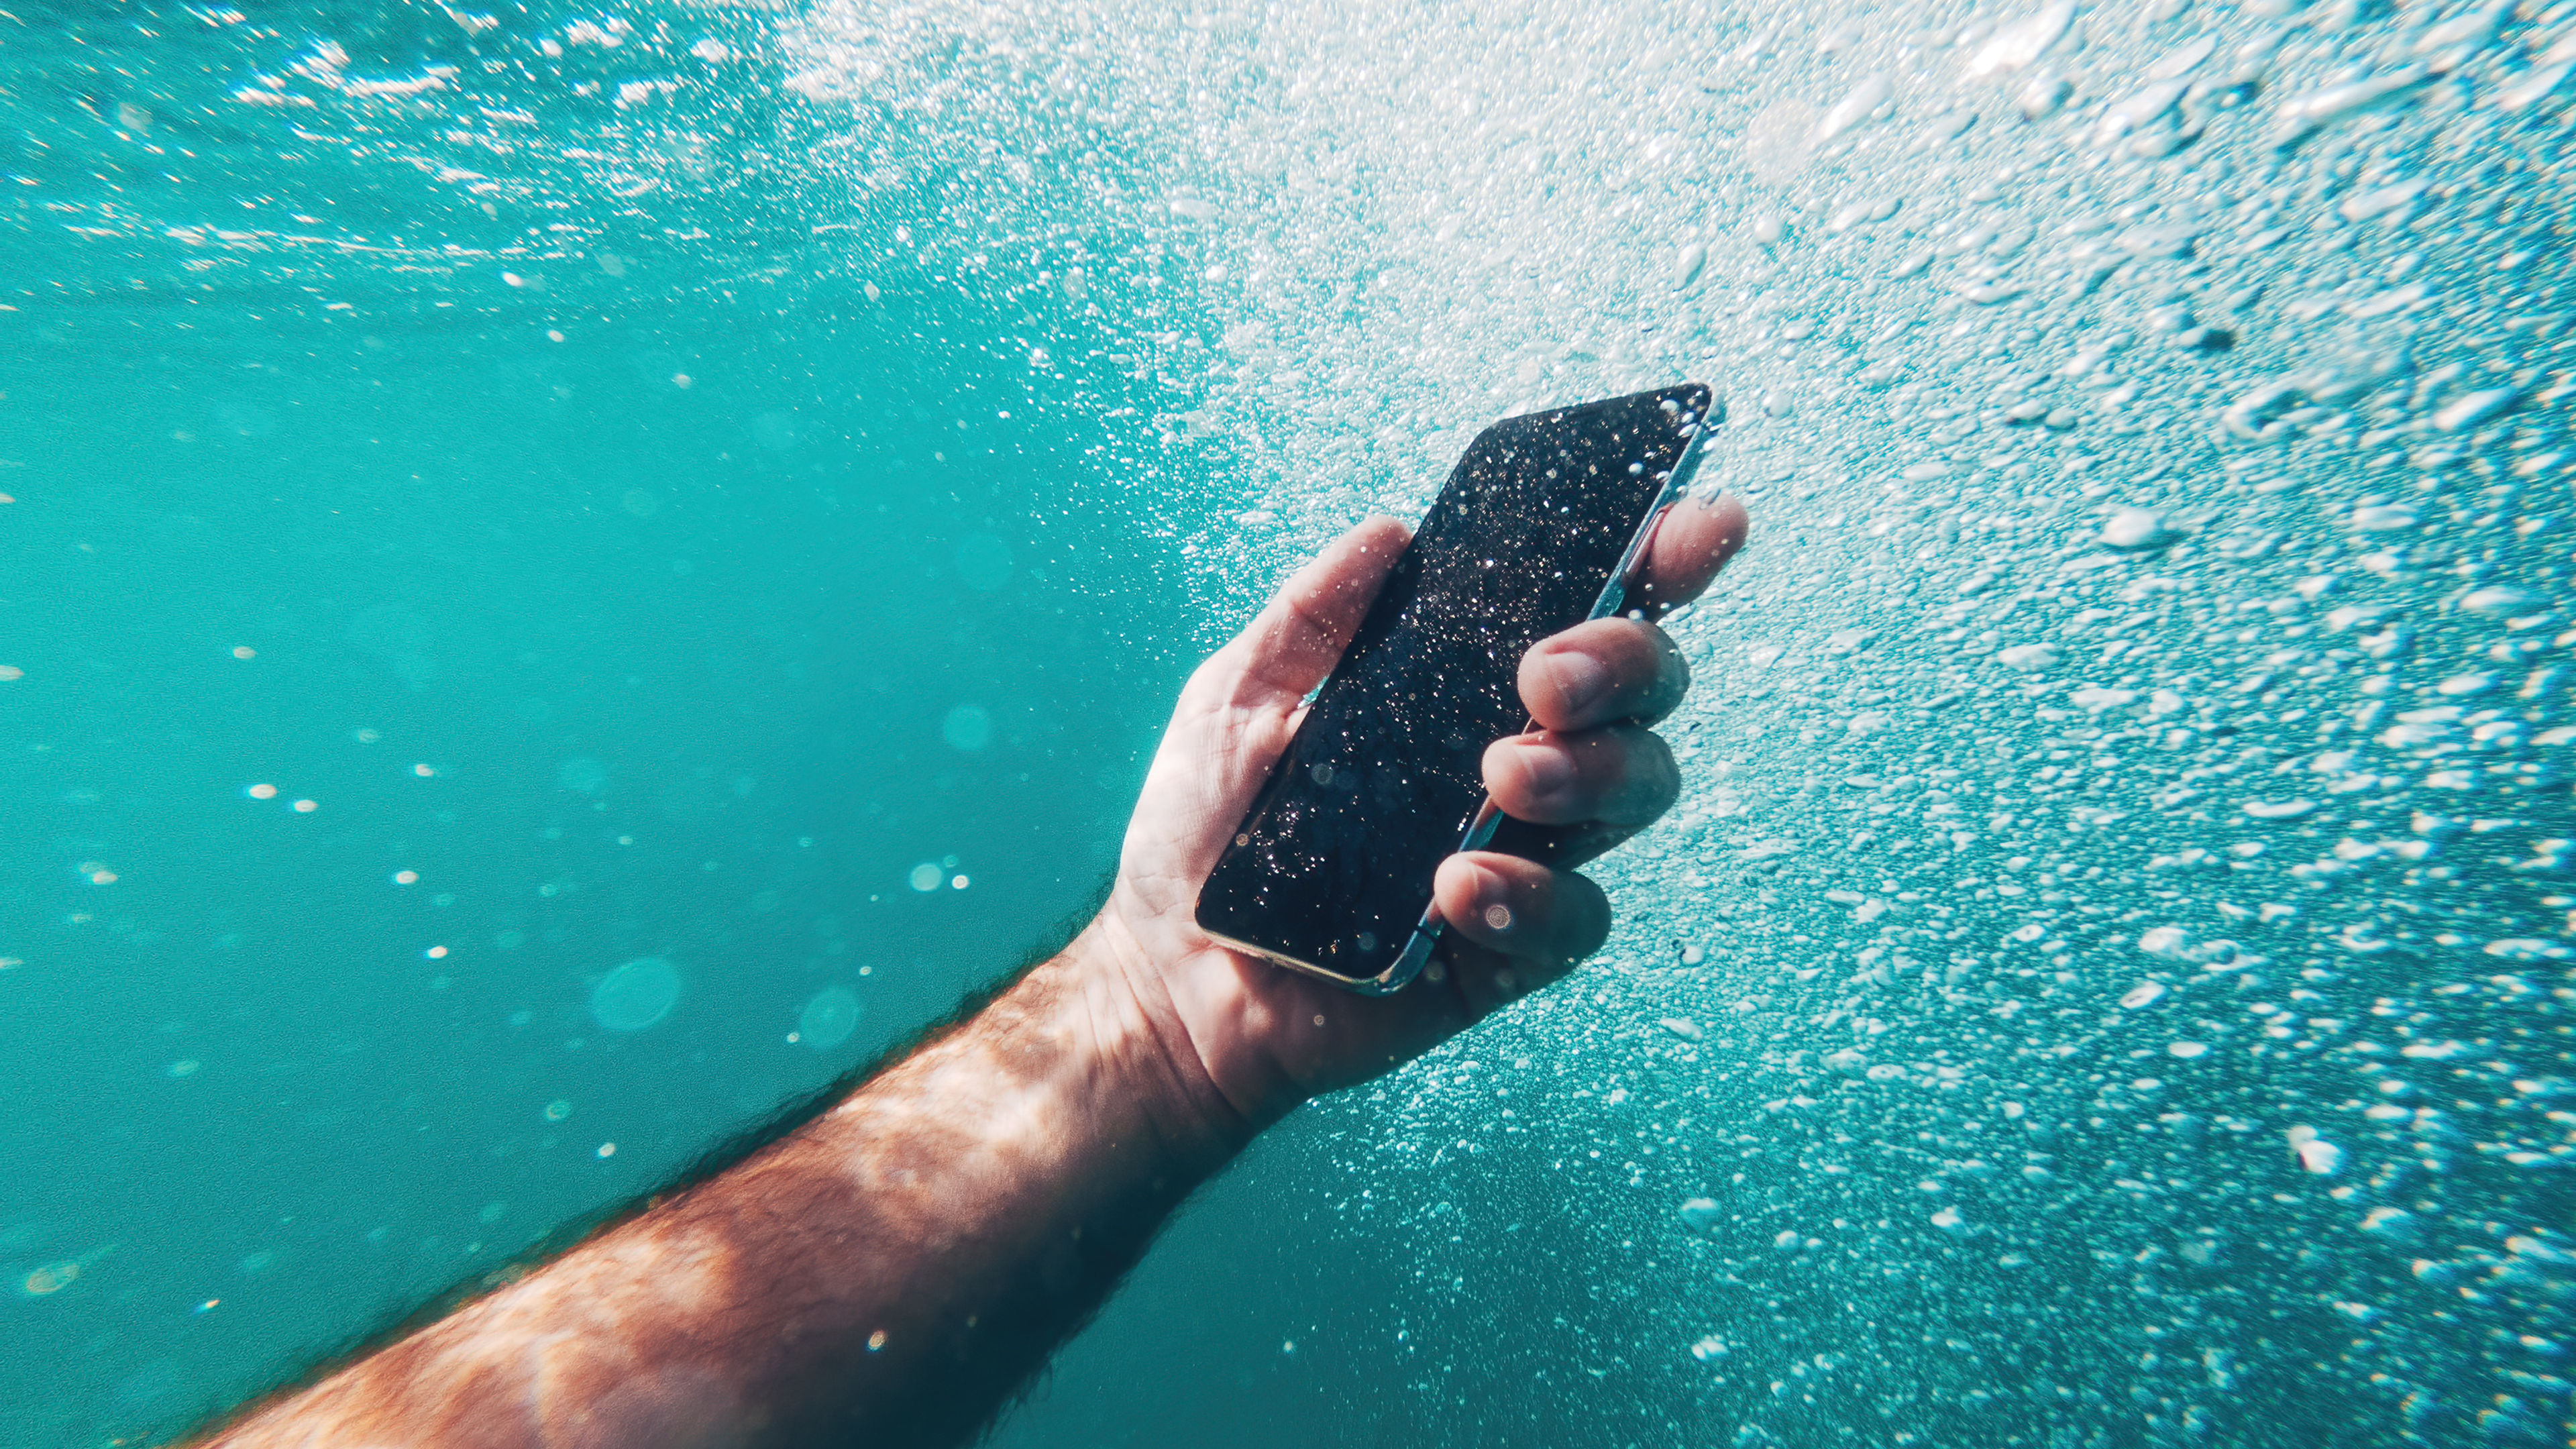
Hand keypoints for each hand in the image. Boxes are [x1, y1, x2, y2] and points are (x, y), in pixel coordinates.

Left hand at [1074, 494, 1749, 1141]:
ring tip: (1501, 776)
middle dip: (1625, 662)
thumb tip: (1391, 534)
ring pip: (1640, 790)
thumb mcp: (1235, 698)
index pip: (1591, 608)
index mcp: (1470, 684)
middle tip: (1544, 677)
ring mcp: (1526, 852)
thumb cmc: (1205, 830)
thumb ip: (1309, 617)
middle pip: (1645, 692)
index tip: (1699, 521)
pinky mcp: (1510, 949)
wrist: (1171, 972)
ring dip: (1592, 769)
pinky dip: (1533, 896)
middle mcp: (1522, 757)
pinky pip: (1578, 919)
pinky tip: (1457, 888)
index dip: (1664, 561)